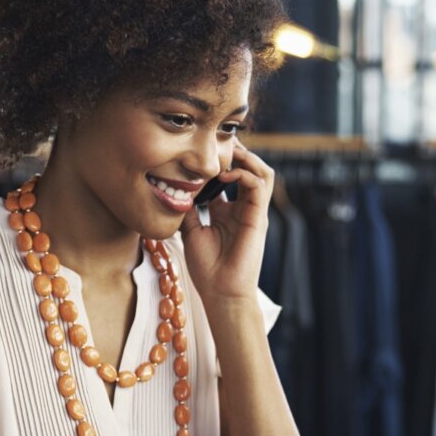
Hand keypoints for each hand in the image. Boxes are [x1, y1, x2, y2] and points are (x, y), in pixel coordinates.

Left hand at [179, 139, 271, 304]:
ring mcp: (254, 212)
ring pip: (261, 171)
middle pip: (248, 168)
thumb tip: (175, 188)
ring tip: (226, 151)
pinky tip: (225, 174)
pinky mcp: (259, 218)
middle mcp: (244, 209)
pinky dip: (244, 173)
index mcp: (229, 211)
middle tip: (215, 141)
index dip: (220, 160)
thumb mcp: (191, 231)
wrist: (222, 294)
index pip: (230, 176)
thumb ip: (188, 209)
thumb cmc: (207, 269)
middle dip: (234, 151)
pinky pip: (259, 184)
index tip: (201, 150)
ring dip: (245, 157)